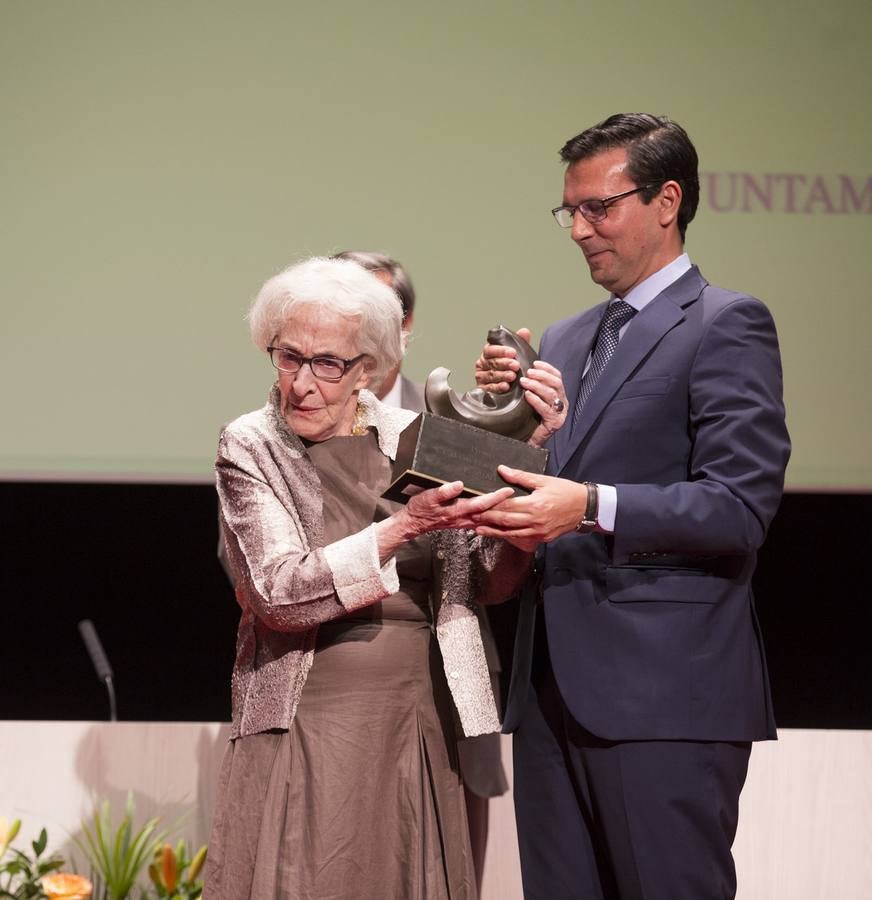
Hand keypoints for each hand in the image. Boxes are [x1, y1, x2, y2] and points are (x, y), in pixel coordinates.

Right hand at [402, 481, 514, 535]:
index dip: (496, 497)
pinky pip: (482, 521)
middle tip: (521, 499)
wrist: (414, 523)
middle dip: (505, 506)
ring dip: (500, 512)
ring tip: (515, 505)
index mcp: (458, 510)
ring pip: (487, 518)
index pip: (482, 504)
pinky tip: (499, 515)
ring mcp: (464, 522)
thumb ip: (443, 491)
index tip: (509, 490)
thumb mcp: (428, 497)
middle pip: (489, 513)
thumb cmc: (420, 508)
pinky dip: (492, 518)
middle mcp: (464, 518)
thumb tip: (459, 484)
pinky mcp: (463, 522)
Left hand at [470, 466, 587, 551]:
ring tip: (478, 530)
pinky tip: (498, 534)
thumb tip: (502, 469)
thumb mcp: (544, 480)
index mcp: (534, 505)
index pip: (506, 506)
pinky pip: (521, 538)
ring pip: (511, 533)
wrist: (585, 508)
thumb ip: (521, 477)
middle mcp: (535, 521)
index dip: (490, 507)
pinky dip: (508, 536)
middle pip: (505, 521)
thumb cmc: (565, 491)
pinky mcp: (542, 538)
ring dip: (493, 532)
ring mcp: (538, 532)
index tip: (476, 505)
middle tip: (470, 518)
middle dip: (487, 520)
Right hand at [474, 327, 531, 393]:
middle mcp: (483, 364)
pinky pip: (489, 388)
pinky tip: (505, 386)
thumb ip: (520, 342)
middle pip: (492, 362)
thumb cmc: (511, 368)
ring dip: (502, 375)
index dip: (501, 350)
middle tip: (515, 365)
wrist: (510, 387)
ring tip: (512, 376)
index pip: (491, 349)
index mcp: (489, 353)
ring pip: (491, 375)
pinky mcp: (482, 389)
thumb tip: (524, 331)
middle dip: (504, 363)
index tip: (513, 352)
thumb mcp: (517, 355)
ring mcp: (481, 377)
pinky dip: (497, 387)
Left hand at [519, 360, 567, 446]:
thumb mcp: (531, 400)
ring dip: (537, 386)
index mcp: (558, 396)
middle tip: (528, 372)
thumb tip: (524, 371)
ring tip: (524, 382)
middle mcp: (562, 403)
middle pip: (556, 383)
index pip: (557, 377)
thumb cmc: (529, 420)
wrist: (529, 442)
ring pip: (552, 394)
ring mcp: (560, 414)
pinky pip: (546, 409)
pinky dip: (536, 400)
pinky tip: (527, 396)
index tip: (535, 363)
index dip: (547, 368)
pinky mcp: (554, 423)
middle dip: (542, 375)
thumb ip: (532, 387)